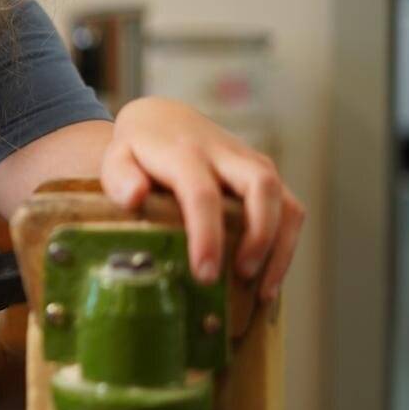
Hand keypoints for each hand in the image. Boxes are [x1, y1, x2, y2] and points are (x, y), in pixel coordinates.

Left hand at [100, 97, 303, 301]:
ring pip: (284, 199)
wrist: (165, 118)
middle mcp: (226, 154)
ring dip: (280, 247)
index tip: (205, 273)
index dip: (207, 235)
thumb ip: (120, 177)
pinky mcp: (266, 175)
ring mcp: (252, 163)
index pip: (202, 193)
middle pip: (260, 187)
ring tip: (261, 292)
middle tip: (241, 277)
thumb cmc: (139, 149)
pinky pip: (291, 209)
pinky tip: (269, 281)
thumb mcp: (117, 157)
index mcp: (184, 153)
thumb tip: (134, 198)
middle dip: (259, 236)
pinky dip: (287, 246)